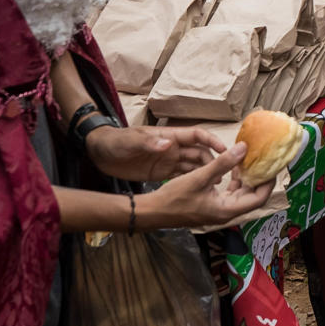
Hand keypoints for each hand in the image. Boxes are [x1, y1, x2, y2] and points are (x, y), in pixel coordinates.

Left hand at [86, 124, 225, 182]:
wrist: (99, 154)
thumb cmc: (115, 142)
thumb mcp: (130, 142)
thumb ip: (148, 143)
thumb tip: (168, 144)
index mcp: (168, 136)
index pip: (196, 135)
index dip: (211, 141)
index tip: (225, 150)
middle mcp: (172, 147)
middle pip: (199, 152)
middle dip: (213, 161)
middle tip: (224, 176)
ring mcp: (168, 160)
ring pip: (193, 165)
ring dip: (205, 172)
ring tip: (216, 185)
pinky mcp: (162, 172)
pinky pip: (183, 175)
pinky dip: (193, 180)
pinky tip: (201, 190)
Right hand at [139, 143, 275, 229]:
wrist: (153, 212)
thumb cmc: (174, 197)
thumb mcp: (200, 177)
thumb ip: (223, 163)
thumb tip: (244, 148)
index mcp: (227, 209)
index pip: (259, 198)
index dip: (268, 182)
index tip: (272, 165)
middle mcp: (226, 212)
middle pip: (252, 196)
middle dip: (259, 178)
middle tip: (263, 159)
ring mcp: (219, 210)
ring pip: (241, 194)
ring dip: (246, 178)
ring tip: (249, 160)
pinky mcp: (212, 206)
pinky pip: (230, 193)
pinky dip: (234, 181)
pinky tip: (231, 167)